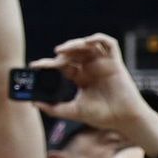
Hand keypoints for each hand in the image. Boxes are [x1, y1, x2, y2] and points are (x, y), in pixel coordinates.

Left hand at [31, 33, 156, 141]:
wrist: (124, 119)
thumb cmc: (102, 115)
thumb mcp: (73, 111)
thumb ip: (53, 109)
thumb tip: (33, 104)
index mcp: (81, 78)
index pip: (62, 65)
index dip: (48, 63)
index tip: (35, 65)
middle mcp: (91, 69)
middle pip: (73, 53)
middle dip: (61, 54)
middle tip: (52, 61)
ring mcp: (103, 64)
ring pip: (87, 45)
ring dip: (74, 44)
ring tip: (62, 51)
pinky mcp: (116, 62)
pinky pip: (109, 43)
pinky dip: (98, 38)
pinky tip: (86, 42)